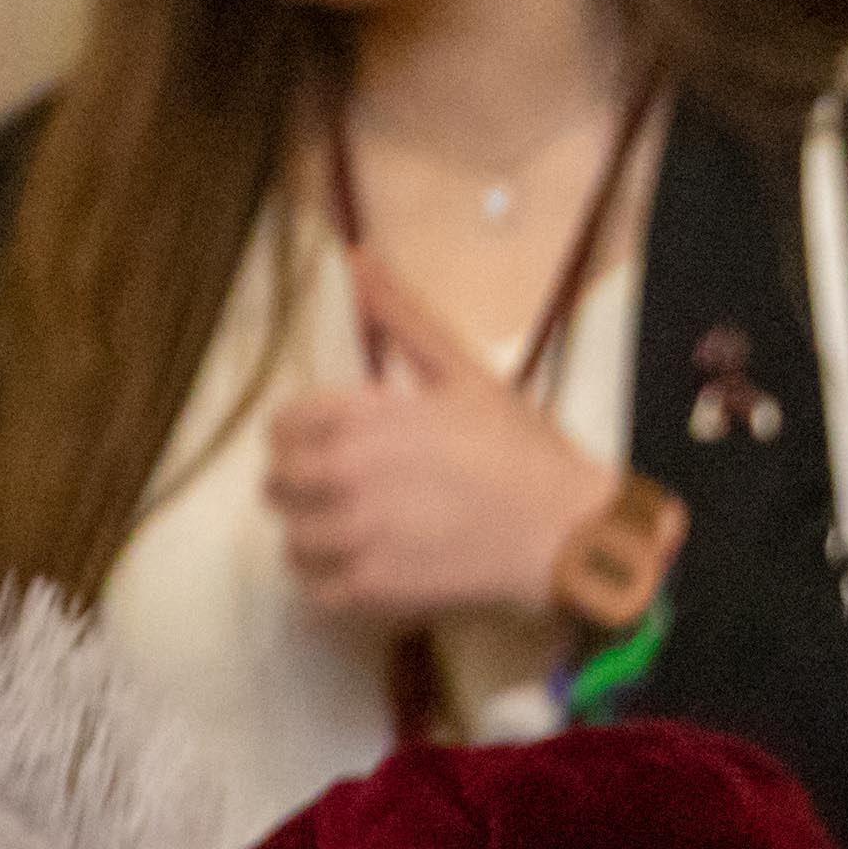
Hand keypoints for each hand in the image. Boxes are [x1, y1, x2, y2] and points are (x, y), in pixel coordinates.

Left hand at [264, 254, 614, 665]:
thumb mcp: (466, 375)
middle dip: (306, 490)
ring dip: (318, 540)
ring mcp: (356, 535)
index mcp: (361, 416)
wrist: (571, 531)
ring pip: (292, 541)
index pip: (282, 428)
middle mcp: (345, 473)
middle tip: (350, 498)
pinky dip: (334, 586)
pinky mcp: (373, 589)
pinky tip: (368, 574)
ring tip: (358, 539)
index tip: (335, 451)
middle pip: (277, 486)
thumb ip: (403, 320)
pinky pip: (316, 590)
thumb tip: (359, 257)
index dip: (304, 440)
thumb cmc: (524, 451)